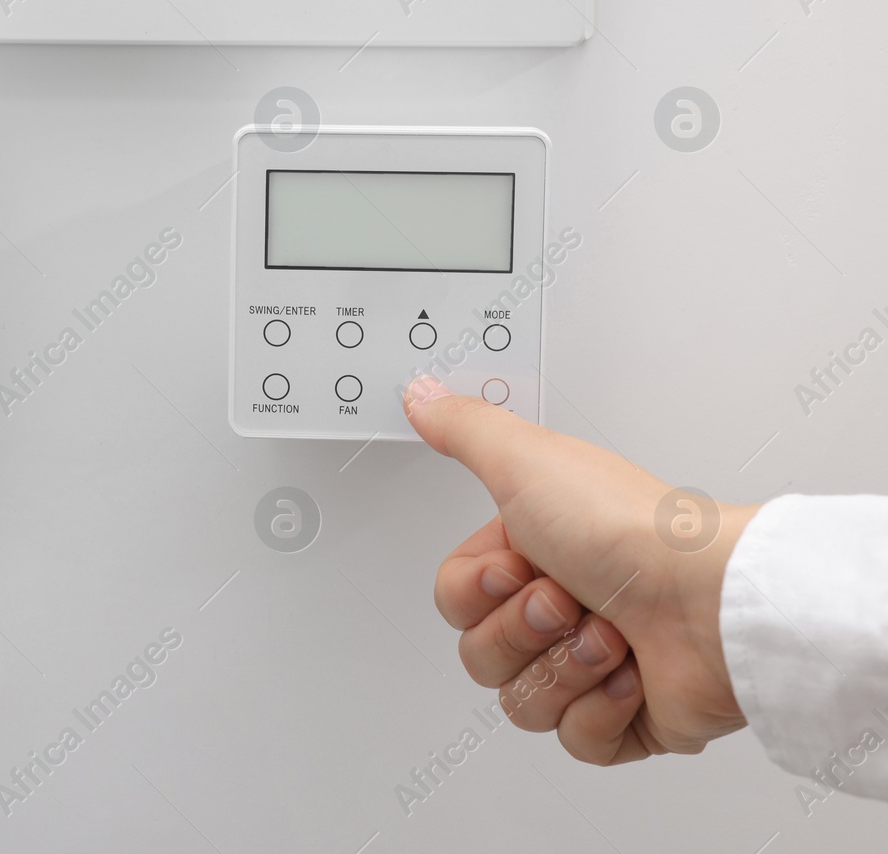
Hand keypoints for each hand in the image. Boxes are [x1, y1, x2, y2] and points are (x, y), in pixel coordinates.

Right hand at [404, 375, 759, 764]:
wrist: (712, 605)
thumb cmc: (632, 533)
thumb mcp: (528, 460)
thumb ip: (465, 428)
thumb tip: (423, 396)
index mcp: (533, 551)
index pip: (454, 600)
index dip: (479, 593)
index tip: (521, 564)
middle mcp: (561, 606)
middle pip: (480, 654)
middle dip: (524, 632)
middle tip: (569, 600)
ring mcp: (593, 665)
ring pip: (522, 702)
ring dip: (567, 668)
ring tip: (611, 636)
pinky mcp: (627, 719)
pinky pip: (576, 740)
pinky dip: (603, 710)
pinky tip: (631, 674)